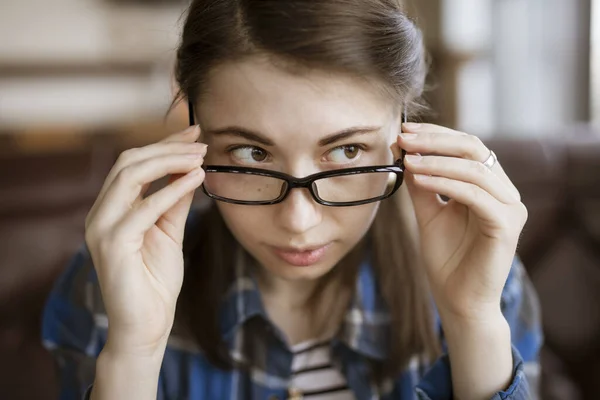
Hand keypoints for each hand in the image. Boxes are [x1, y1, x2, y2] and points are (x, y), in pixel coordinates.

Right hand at [84, 125, 205, 355]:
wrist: (147, 325)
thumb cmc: (156, 281)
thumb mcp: (169, 232)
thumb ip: (175, 202)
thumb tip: (191, 171)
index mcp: (112, 208)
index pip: (133, 163)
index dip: (164, 145)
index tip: (195, 134)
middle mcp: (100, 213)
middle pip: (129, 162)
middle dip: (168, 147)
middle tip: (201, 142)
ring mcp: (101, 228)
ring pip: (130, 176)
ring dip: (169, 161)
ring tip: (200, 157)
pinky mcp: (111, 244)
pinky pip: (143, 208)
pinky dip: (171, 190)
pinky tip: (195, 180)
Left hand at [397, 123, 526, 321]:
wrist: (458, 300)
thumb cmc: (446, 258)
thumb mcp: (428, 212)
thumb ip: (421, 183)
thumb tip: (404, 150)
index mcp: (489, 186)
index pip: (467, 146)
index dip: (436, 134)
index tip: (404, 130)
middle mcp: (504, 192)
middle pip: (474, 148)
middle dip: (435, 140)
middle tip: (404, 137)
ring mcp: (509, 208)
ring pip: (475, 169)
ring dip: (436, 160)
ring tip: (407, 160)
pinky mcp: (506, 226)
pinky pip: (476, 194)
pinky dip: (446, 182)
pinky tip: (420, 179)